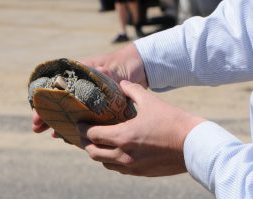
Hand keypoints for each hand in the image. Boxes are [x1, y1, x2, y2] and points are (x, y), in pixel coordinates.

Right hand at [32, 42, 146, 132]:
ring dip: (61, 122)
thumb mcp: (112, 70)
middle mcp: (81, 87)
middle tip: (38, 129)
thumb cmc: (123, 64)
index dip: (45, 102)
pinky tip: (72, 135)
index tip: (38, 115)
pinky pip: (85, 117)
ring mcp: (89, 97)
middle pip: (59, 102)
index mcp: (78, 74)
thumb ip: (103, 74)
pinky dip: (78, 125)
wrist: (139, 68)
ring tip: (54, 135)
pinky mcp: (99, 106)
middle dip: (48, 115)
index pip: (55, 88)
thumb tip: (97, 78)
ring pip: (70, 111)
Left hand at [78, 80, 204, 176]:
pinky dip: (112, 161)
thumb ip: (132, 90)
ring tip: (100, 143)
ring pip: (105, 163)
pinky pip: (119, 169)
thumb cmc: (173, 121)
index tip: (79, 124)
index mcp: (123, 136)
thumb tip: (122, 84)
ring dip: (99, 153)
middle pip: (94, 153)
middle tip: (86, 134)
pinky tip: (117, 152)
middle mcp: (124, 155)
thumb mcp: (150, 102)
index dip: (82, 129)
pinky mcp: (141, 173)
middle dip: (86, 143)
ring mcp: (132, 167)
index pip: (93, 135)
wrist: (195, 145)